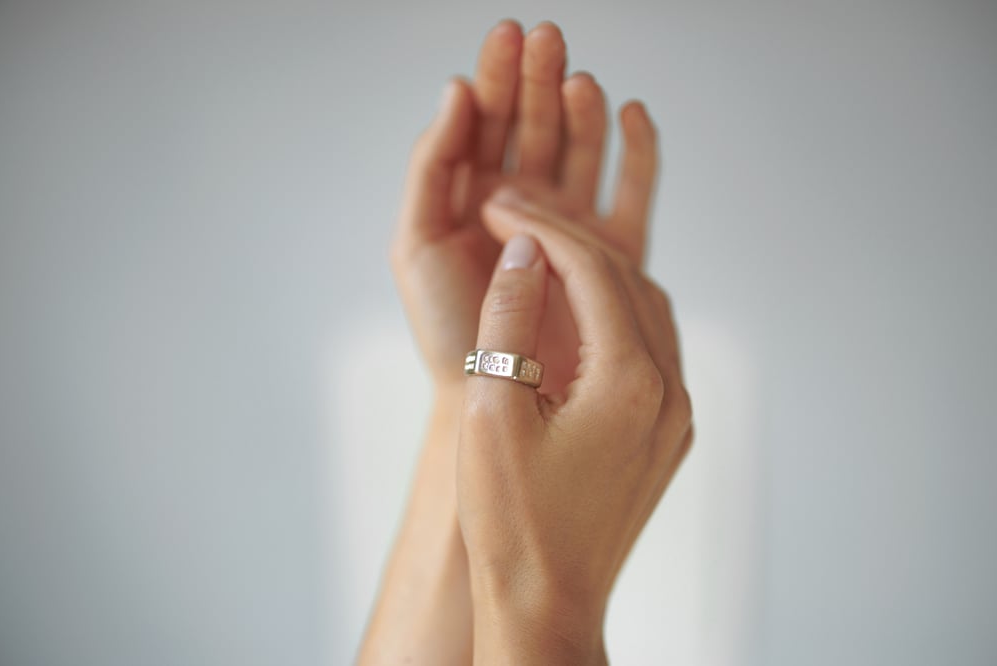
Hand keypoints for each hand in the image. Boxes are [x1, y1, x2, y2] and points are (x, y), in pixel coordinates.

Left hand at [390, 20, 658, 395]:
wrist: (490, 397)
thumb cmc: (445, 329)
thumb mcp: (416, 239)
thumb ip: (433, 163)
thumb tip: (456, 89)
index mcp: (476, 194)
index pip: (488, 121)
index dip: (498, 75)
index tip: (507, 35)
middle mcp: (526, 203)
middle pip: (538, 126)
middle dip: (541, 80)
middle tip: (548, 39)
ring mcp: (571, 225)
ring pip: (583, 152)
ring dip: (584, 111)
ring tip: (581, 82)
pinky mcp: (612, 253)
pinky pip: (631, 193)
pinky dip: (636, 153)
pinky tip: (631, 116)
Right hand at [458, 189, 693, 664]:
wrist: (548, 603)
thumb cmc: (511, 520)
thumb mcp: (491, 409)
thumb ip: (511, 317)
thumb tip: (527, 250)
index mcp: (630, 383)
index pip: (592, 270)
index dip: (541, 228)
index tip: (497, 206)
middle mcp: (670, 392)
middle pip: (626, 282)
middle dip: (568, 241)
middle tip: (513, 216)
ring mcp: (677, 415)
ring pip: (646, 310)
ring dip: (596, 272)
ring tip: (539, 252)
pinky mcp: (669, 434)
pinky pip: (650, 348)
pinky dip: (613, 312)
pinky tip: (575, 306)